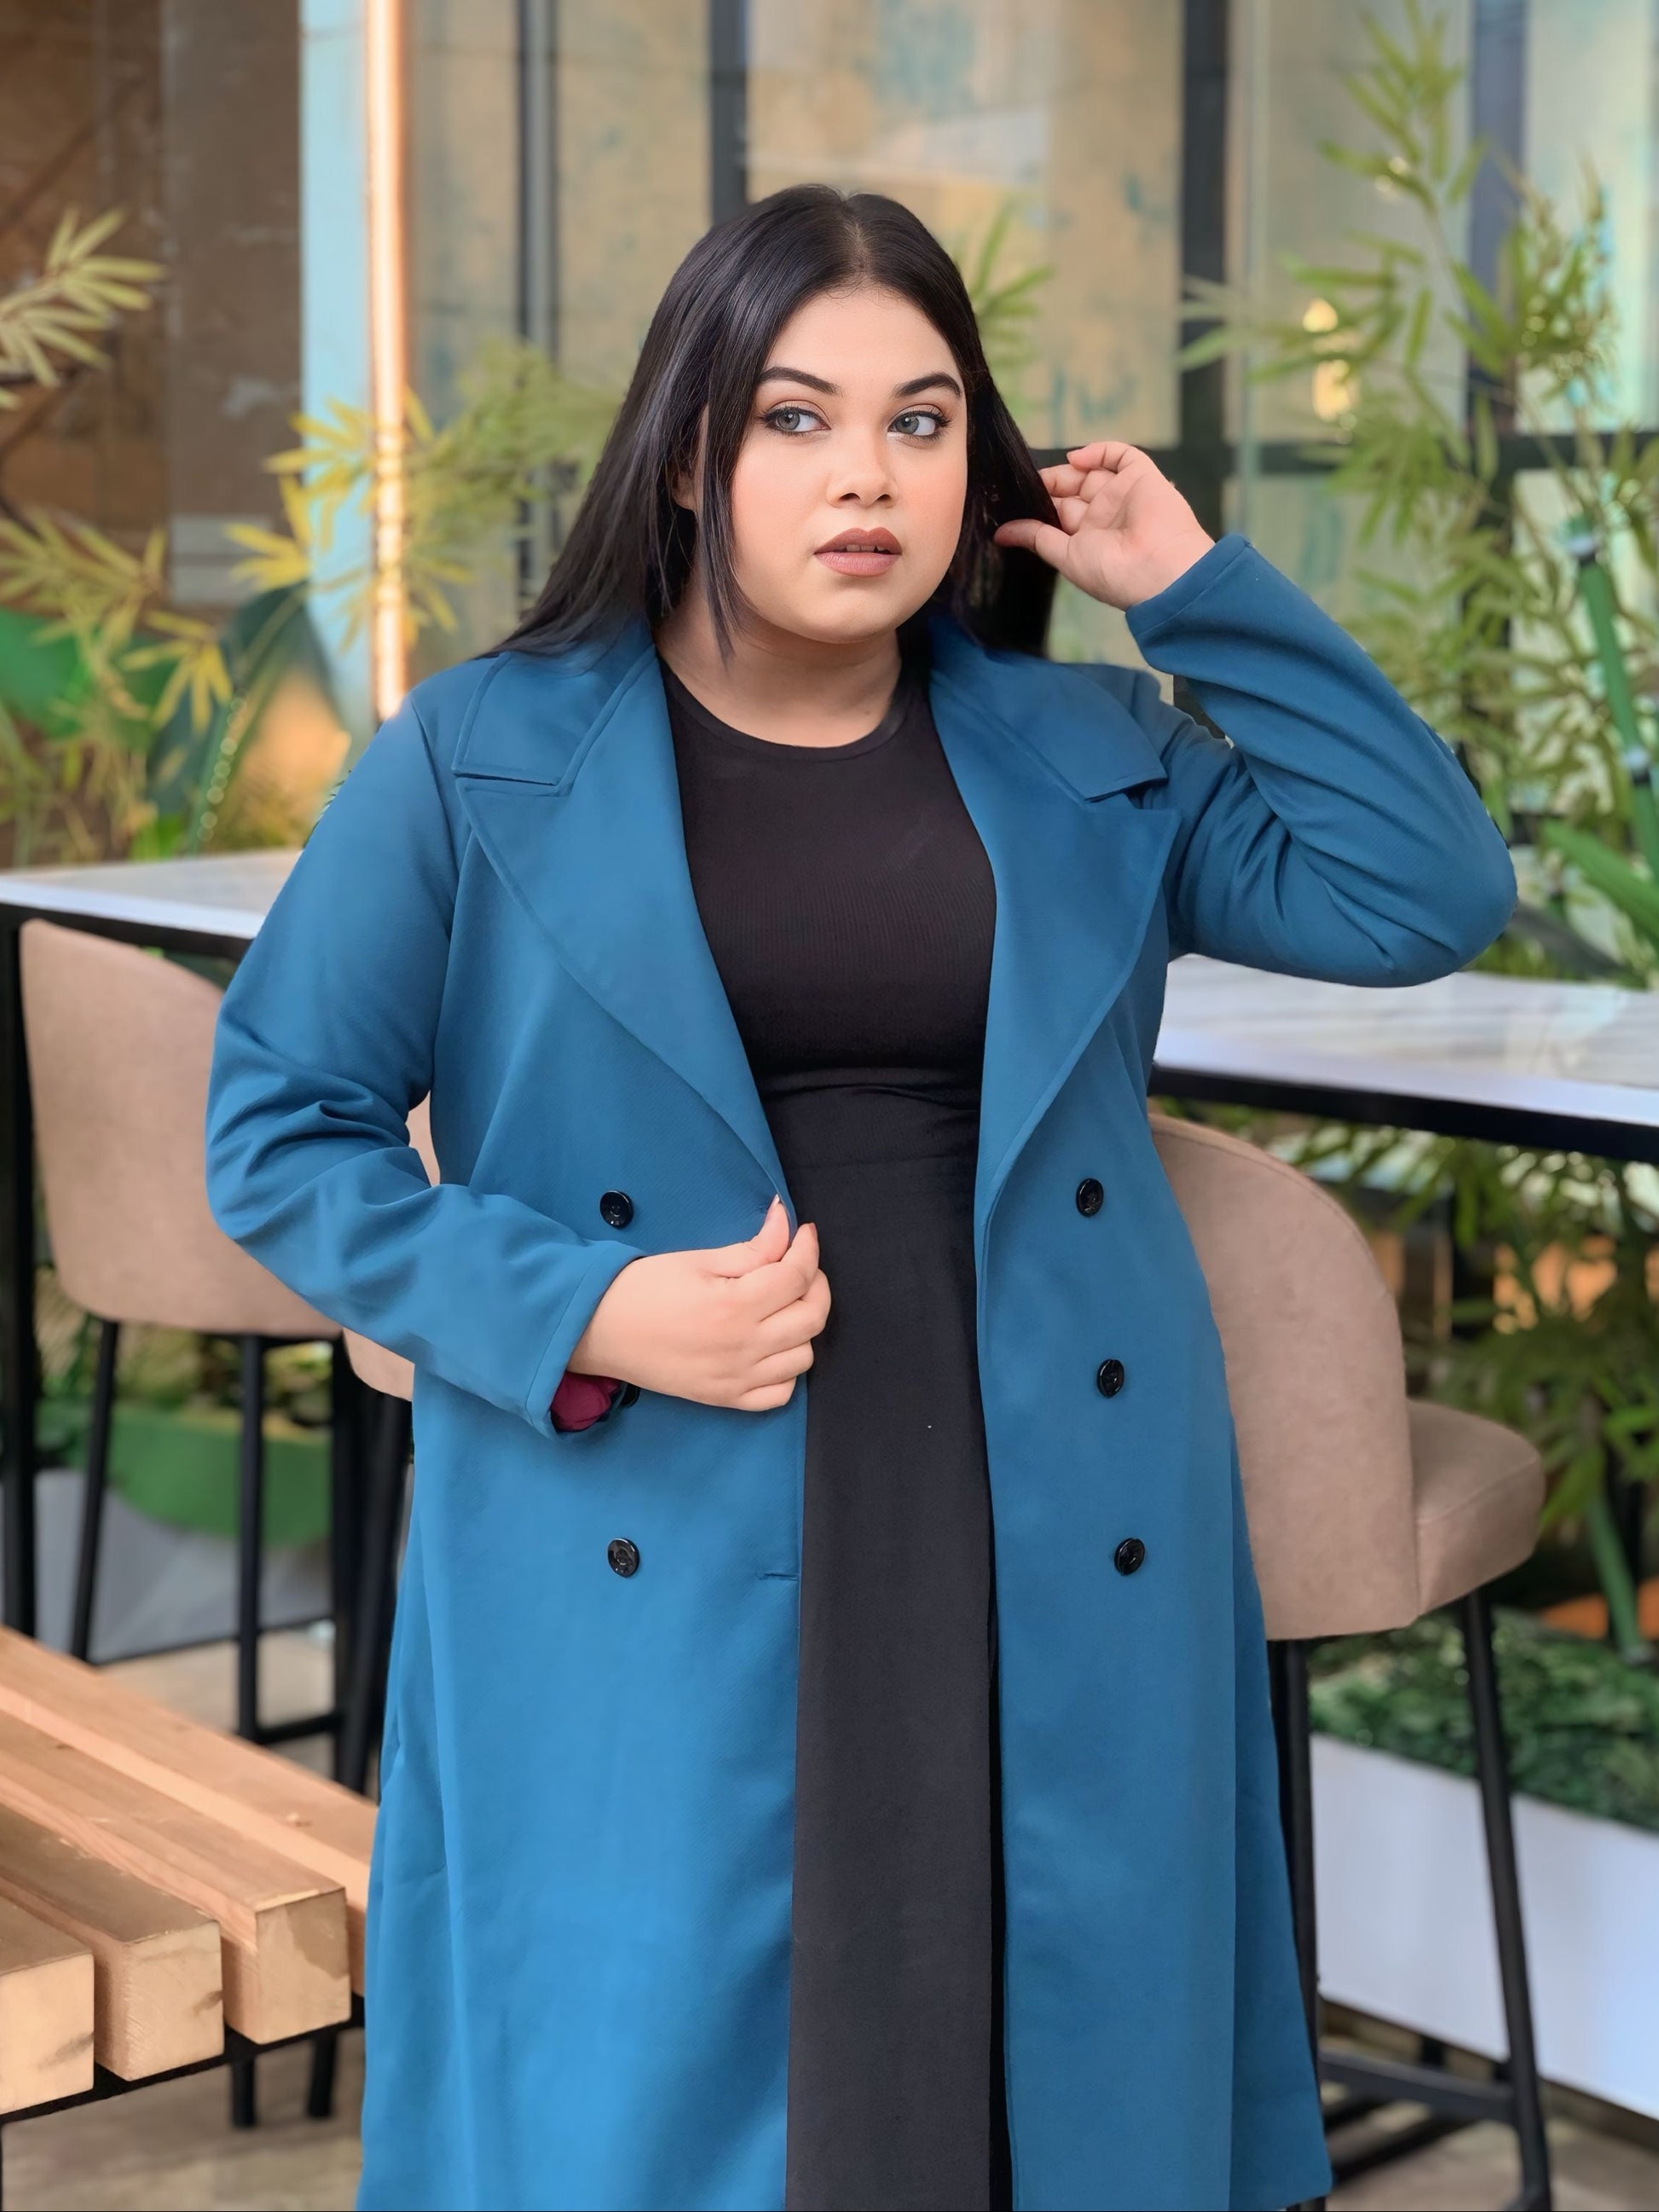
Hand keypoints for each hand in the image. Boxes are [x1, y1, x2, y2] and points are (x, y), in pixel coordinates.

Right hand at [569, 1195, 830, 1412]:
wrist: (599, 1331)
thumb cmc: (644, 1288)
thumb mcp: (698, 1260)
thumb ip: (752, 1248)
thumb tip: (787, 1221)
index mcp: (735, 1306)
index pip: (796, 1277)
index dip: (807, 1248)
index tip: (803, 1232)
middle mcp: (744, 1348)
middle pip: (812, 1318)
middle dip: (816, 1283)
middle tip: (799, 1265)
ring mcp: (738, 1379)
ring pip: (804, 1357)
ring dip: (803, 1326)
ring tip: (783, 1305)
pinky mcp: (727, 1399)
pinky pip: (779, 1394)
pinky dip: (786, 1371)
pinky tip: (772, 1347)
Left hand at [993, 440, 1214, 609]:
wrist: (1161, 569)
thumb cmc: (1113, 573)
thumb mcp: (1066, 557)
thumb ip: (1036, 539)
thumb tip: (1001, 533)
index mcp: (1090, 539)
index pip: (1059, 513)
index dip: (1038, 504)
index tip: (1011, 499)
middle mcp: (1106, 515)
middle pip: (1071, 490)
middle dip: (1048, 486)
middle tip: (1020, 484)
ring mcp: (1123, 494)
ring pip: (1090, 472)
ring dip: (1067, 471)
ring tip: (1041, 474)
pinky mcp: (1141, 476)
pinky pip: (1120, 455)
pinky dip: (1097, 452)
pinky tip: (1075, 459)